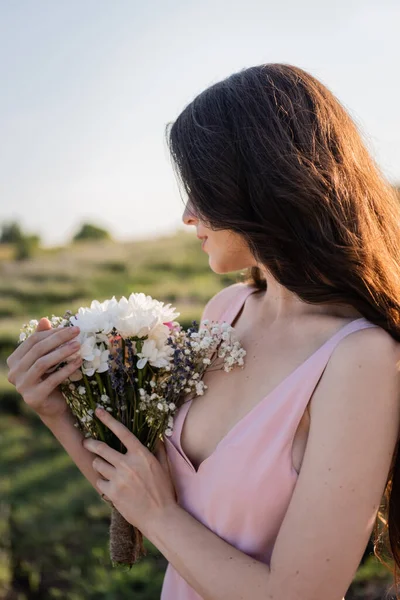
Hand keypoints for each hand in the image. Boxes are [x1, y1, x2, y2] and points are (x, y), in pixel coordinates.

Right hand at [6, 318, 82, 418]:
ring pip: (42, 363)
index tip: (71, 328)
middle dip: (59, 338)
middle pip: (37, 350)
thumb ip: (44, 340)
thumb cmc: (50, 378)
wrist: (54, 407)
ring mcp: (22, 386)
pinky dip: (66, 369)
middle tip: (77, 332)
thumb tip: (44, 320)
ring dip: (62, 352)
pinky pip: (52, 379)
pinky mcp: (34, 398)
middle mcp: (14, 373)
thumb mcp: (47, 358)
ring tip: (78, 345)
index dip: (52, 332)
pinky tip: (79, 362)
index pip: (33, 340)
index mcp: (14, 360)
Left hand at [83, 407, 177, 534]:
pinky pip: (99, 481)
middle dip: (91, 443)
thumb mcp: (165, 467)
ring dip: (98, 464)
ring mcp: (119, 478)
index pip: (122, 432)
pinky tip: (111, 485)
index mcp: (141, 454)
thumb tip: (158, 436)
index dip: (109, 420)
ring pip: (98, 464)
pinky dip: (102, 481)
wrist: (160, 517)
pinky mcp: (112, 493)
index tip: (98, 411)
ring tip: (103, 467)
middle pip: (101, 448)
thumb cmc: (164, 491)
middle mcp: (128, 464)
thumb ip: (159, 449)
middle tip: (87, 442)